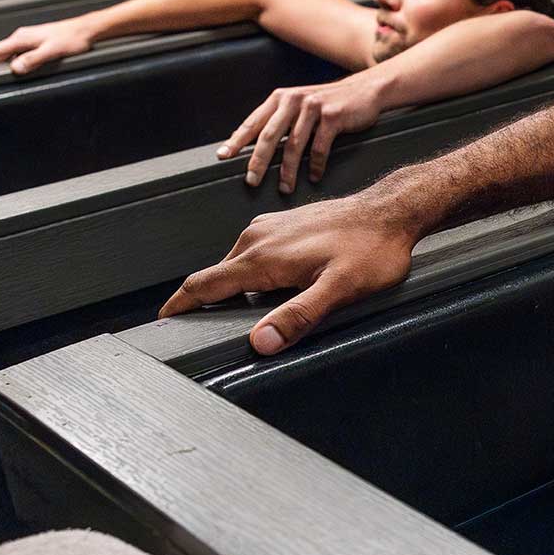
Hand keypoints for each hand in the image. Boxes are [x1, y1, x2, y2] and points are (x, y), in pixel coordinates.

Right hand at [0, 18, 95, 73]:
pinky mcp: (35, 42)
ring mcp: (28, 39)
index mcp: (21, 39)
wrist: (85, 30)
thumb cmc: (72, 39)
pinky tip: (11, 68)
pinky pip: (16, 53)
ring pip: (6, 53)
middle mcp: (22, 37)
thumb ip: (32, 60)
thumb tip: (15, 68)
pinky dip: (8, 61)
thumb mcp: (51, 51)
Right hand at [158, 195, 419, 353]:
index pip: (202, 285)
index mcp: (261, 258)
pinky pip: (254, 256)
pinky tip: (274, 292)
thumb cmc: (371, 250)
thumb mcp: (339, 290)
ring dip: (234, 291)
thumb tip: (260, 342)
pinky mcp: (283, 227)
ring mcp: (269, 229)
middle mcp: (256, 239)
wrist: (391, 212)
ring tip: (244, 318)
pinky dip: (252, 277)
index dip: (178, 308)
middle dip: (205, 305)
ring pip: (237, 267)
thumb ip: (298, 317)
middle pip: (217, 279)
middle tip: (206, 334)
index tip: (162, 325)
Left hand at [218, 70, 389, 193]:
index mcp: (280, 98)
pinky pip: (320, 147)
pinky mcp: (333, 116)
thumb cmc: (328, 104)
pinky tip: (314, 177)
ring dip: (288, 170)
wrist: (365, 90)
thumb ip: (279, 120)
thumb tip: (251, 143)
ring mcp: (313, 107)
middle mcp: (294, 100)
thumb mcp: (299, 106)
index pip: (253, 122)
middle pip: (270, 135)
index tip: (223, 156)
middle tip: (251, 181)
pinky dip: (316, 165)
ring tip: (285, 188)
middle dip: (258, 161)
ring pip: (294, 145)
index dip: (237, 141)